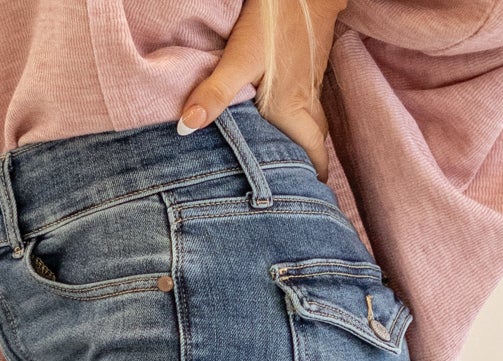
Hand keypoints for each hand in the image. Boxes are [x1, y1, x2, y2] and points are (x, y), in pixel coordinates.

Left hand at [177, 0, 346, 179]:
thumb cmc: (273, 21)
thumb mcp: (239, 58)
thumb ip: (214, 94)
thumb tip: (187, 128)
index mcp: (292, 109)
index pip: (313, 153)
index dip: (311, 176)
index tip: (306, 196)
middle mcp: (307, 98)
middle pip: (315, 139)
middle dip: (309, 161)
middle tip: (296, 178)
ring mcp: (312, 79)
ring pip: (314, 119)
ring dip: (305, 137)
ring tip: (287, 152)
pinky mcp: (311, 61)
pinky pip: (310, 98)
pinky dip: (300, 113)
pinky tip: (282, 110)